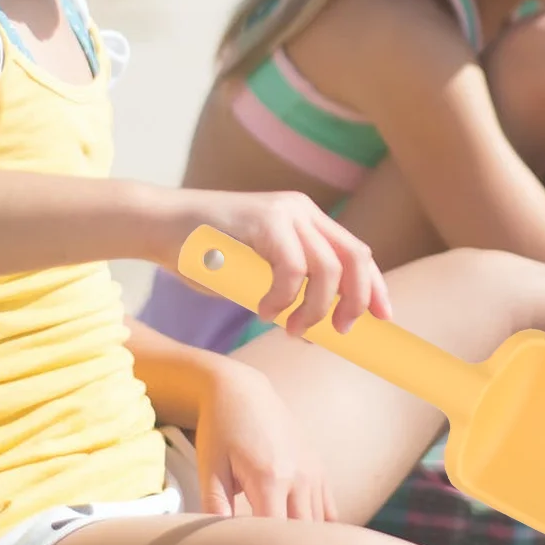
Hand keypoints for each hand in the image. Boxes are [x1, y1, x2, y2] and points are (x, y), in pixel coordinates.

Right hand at [154, 186, 390, 336]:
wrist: (159, 227)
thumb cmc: (205, 258)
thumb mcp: (258, 280)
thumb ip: (290, 296)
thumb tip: (322, 333)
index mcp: (308, 222)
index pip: (357, 254)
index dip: (374, 288)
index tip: (384, 319)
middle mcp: (303, 212)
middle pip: (354, 257)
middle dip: (356, 301)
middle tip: (340, 332)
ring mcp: (286, 212)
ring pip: (327, 268)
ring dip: (315, 308)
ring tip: (291, 329)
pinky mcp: (264, 219)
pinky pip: (291, 268)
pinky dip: (282, 298)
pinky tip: (264, 312)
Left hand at [193, 359, 335, 521]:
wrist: (243, 390)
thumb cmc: (220, 429)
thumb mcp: (210, 468)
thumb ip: (214, 509)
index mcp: (270, 478)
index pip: (275, 534)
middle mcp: (299, 476)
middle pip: (303, 535)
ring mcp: (313, 472)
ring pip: (320, 525)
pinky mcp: (319, 468)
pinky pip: (330, 509)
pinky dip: (325, 531)